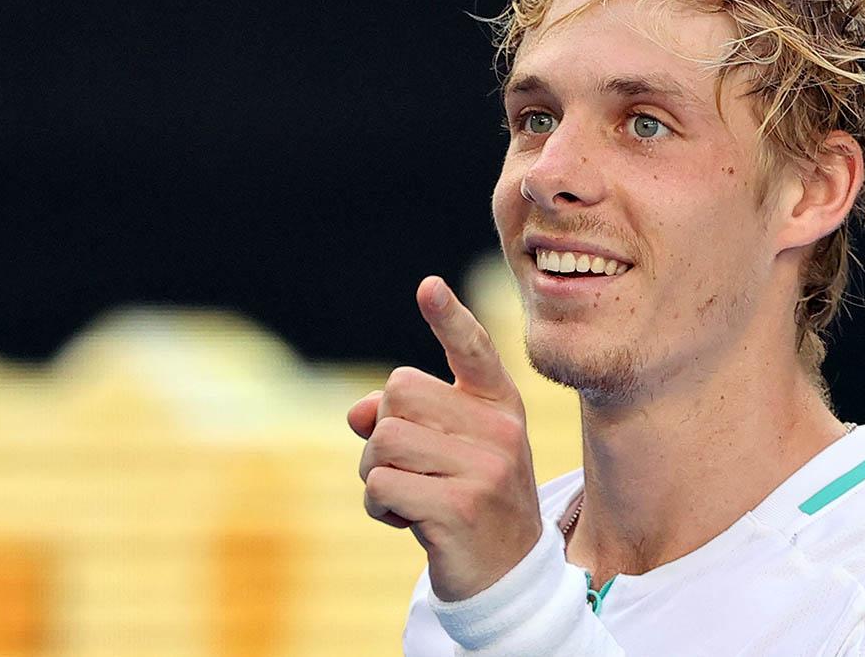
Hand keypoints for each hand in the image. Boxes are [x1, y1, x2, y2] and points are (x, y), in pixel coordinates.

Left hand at [347, 275, 541, 601]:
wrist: (507, 576)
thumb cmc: (468, 502)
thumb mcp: (446, 453)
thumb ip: (405, 420)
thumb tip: (357, 412)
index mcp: (500, 406)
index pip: (473, 350)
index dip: (448, 318)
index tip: (427, 288)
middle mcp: (499, 429)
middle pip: (399, 391)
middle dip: (383, 431)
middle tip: (407, 468)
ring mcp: (484, 468)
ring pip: (384, 440)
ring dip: (376, 474)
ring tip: (407, 498)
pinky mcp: (460, 507)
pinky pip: (381, 485)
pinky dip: (378, 506)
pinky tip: (407, 523)